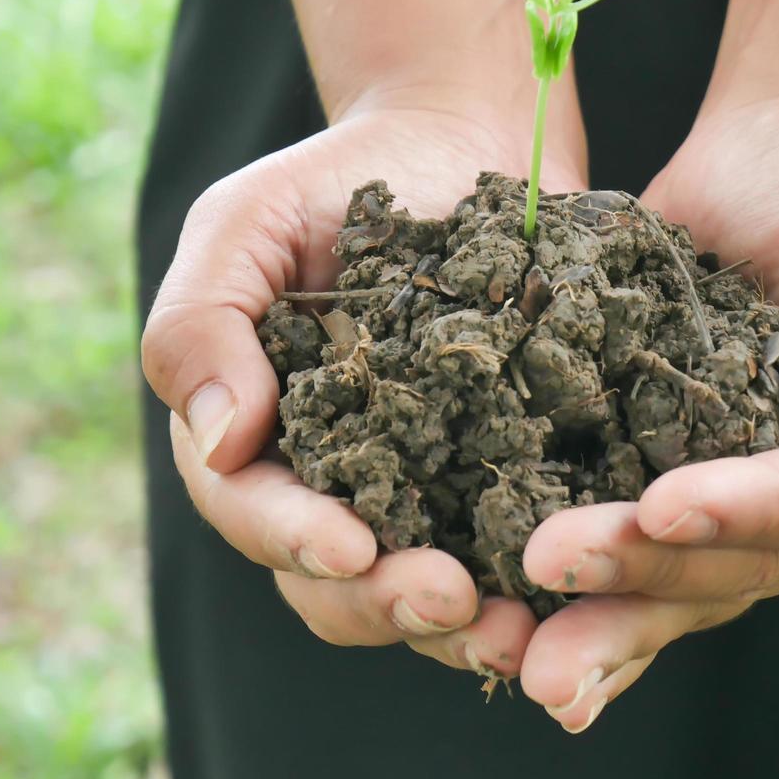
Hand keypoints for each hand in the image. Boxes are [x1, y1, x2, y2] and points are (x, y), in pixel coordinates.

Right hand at [142, 103, 585, 677]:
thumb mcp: (244, 225)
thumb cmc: (334, 181)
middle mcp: (334, 484)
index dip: (293, 538)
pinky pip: (510, 549)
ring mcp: (421, 490)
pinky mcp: (500, 475)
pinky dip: (534, 583)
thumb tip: (218, 440)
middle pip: (337, 582)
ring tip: (523, 631)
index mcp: (257, 439)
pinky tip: (578, 591)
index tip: (351, 545)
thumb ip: (200, 323)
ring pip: (424, 590)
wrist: (453, 147)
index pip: (253, 510)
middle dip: (389, 602)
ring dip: (465, 627)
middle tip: (453, 602)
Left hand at [516, 95, 778, 731]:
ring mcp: (748, 492)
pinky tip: (522, 643)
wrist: (773, 160)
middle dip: (651, 573)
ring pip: (687, 581)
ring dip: (608, 618)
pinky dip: (590, 599)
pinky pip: (637, 548)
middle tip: (552, 569)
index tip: (668, 504)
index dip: (757, 508)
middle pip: (750, 563)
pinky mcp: (672, 472)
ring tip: (528, 662)